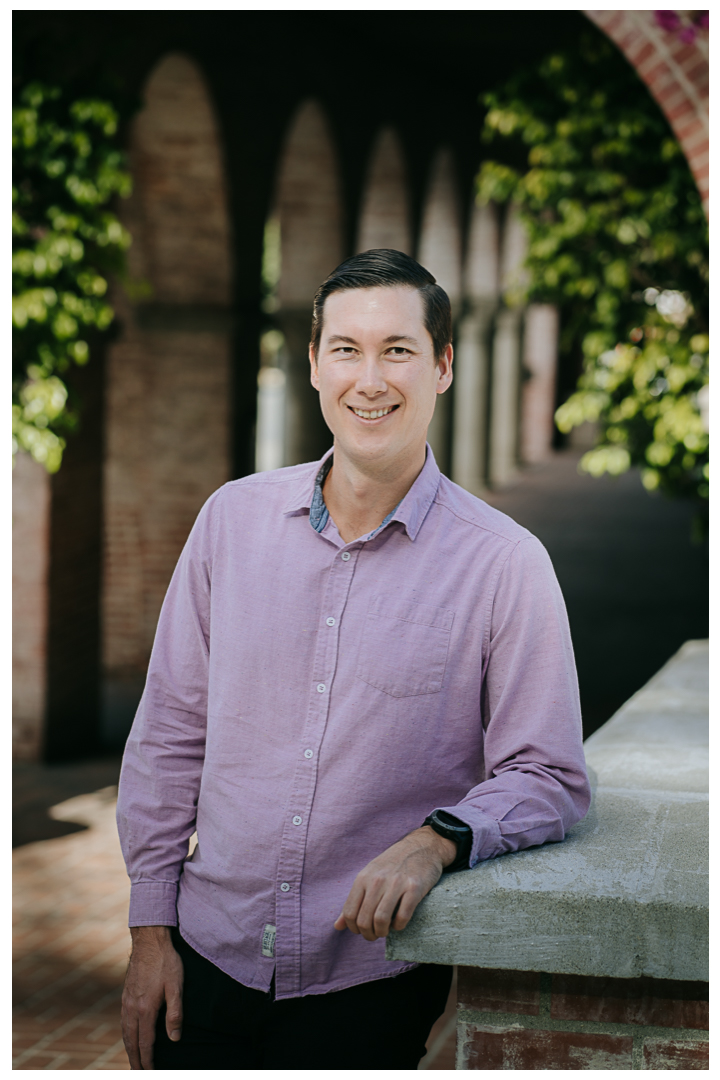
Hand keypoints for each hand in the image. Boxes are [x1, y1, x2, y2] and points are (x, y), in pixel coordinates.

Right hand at [121, 926, 183, 1069]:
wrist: (149, 940)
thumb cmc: (166, 962)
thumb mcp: (176, 986)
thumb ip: (175, 1013)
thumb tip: (174, 1038)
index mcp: (145, 1009)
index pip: (145, 1042)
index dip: (148, 1059)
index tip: (151, 1071)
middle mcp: (132, 1008)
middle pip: (131, 1041)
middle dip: (135, 1059)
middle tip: (139, 1072)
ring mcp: (126, 1001)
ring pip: (125, 1032)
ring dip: (129, 1048)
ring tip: (134, 1060)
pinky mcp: (125, 994)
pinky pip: (123, 1021)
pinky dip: (125, 1034)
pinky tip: (129, 1035)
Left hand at [334, 826, 456, 941]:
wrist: (422, 846)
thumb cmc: (393, 864)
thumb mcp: (369, 876)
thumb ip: (354, 901)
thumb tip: (337, 926)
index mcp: (363, 877)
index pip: (349, 913)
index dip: (353, 928)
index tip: (362, 930)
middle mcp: (377, 880)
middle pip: (364, 920)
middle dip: (368, 934)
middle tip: (375, 934)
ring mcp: (396, 883)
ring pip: (381, 920)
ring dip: (382, 932)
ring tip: (386, 931)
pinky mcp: (414, 888)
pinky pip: (402, 917)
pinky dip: (399, 926)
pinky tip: (399, 923)